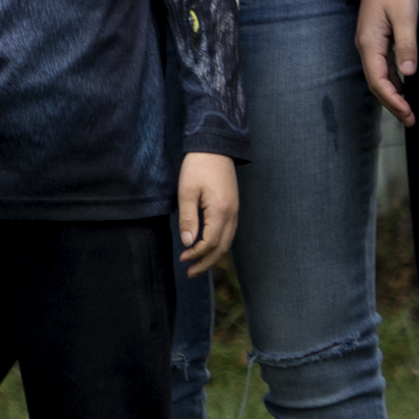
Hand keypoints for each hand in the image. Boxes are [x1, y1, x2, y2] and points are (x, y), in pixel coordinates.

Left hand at [177, 153, 239, 275]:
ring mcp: (235, 210)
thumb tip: (188, 243)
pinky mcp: (233, 205)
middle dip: (207, 262)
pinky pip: (229, 231)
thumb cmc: (198, 166)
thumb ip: (188, 219)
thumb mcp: (187, 192)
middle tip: (191, 272)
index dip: (196, 254)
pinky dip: (219, 243)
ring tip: (197, 263)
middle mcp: (232, 213)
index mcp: (221, 211)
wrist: (215, 145)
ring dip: (213, 255)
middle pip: (222, 247)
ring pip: (228, 241)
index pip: (210, 243)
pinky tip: (207, 246)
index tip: (182, 258)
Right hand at [354, 0, 418, 124]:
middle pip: (376, 83)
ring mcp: (370, 40)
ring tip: (408, 110)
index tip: (409, 115)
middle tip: (411, 120)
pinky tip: (404, 86)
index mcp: (369, 43)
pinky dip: (392, 79)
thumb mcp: (405, 15)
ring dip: (393, 93)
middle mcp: (365, 45)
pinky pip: (382, 64)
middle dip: (393, 103)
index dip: (394, 101)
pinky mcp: (376, 35)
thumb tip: (408, 74)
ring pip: (379, 75)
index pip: (379, 82)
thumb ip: (407, 45)